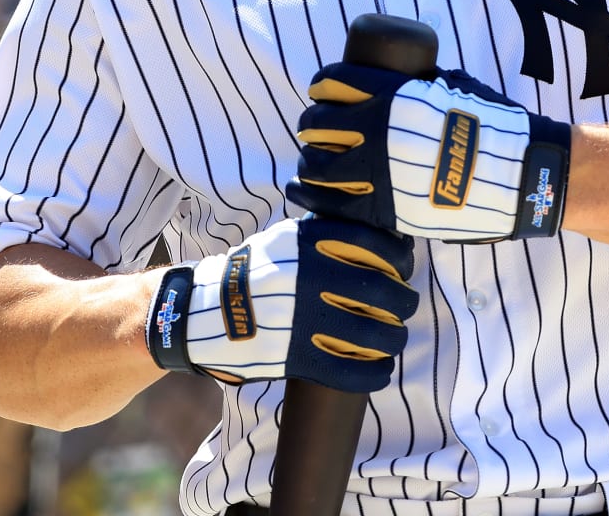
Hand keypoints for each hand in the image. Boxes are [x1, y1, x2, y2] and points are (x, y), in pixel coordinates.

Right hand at [146, 216, 417, 392]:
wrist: (204, 312)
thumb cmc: (254, 273)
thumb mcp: (284, 238)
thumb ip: (325, 235)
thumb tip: (376, 235)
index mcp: (309, 243)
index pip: (377, 246)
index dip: (400, 258)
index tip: (404, 266)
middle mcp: (310, 278)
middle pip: (384, 293)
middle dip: (404, 302)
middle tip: (405, 306)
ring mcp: (303, 320)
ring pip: (374, 334)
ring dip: (394, 339)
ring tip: (394, 339)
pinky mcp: (296, 358)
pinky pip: (351, 372)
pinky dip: (375, 374)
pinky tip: (381, 369)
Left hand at [286, 64, 570, 241]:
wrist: (517, 174)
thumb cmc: (490, 126)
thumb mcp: (451, 86)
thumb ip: (420, 84)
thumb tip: (404, 75)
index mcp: (392, 96)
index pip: (334, 82)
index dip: (321, 85)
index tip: (322, 90)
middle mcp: (378, 132)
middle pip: (318, 125)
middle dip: (312, 125)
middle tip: (317, 130)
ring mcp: (379, 173)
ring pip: (318, 166)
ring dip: (310, 162)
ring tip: (313, 164)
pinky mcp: (385, 209)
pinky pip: (333, 204)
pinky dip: (312, 197)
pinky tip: (303, 193)